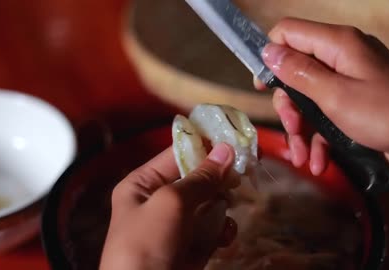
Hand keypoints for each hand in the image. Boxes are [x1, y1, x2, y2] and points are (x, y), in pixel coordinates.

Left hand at [99, 143, 237, 269]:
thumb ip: (200, 178)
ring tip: (230, 206)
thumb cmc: (147, 244)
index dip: (207, 144)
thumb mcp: (171, 203)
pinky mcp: (191, 246)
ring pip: (209, 203)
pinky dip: (222, 230)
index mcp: (143, 184)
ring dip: (222, 204)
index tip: (237, 137)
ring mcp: (176, 225)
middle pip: (197, 178)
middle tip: (246, 170)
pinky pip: (212, 229)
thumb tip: (226, 149)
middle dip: (219, 176)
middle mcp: (159, 201)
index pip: (178, 153)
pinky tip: (225, 236)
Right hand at [257, 18, 388, 179]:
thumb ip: (299, 72)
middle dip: (288, 105)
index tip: (263, 85)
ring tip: (302, 157)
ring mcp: (348, 82)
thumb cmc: (387, 116)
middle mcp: (341, 59)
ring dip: (301, 129)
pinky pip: (325, 115)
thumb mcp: (335, 95)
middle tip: (291, 128)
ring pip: (307, 99)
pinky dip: (318, 139)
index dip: (271, 55)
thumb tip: (269, 52)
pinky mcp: (354, 105)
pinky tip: (318, 162)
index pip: (289, 32)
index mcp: (337, 45)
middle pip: (295, 72)